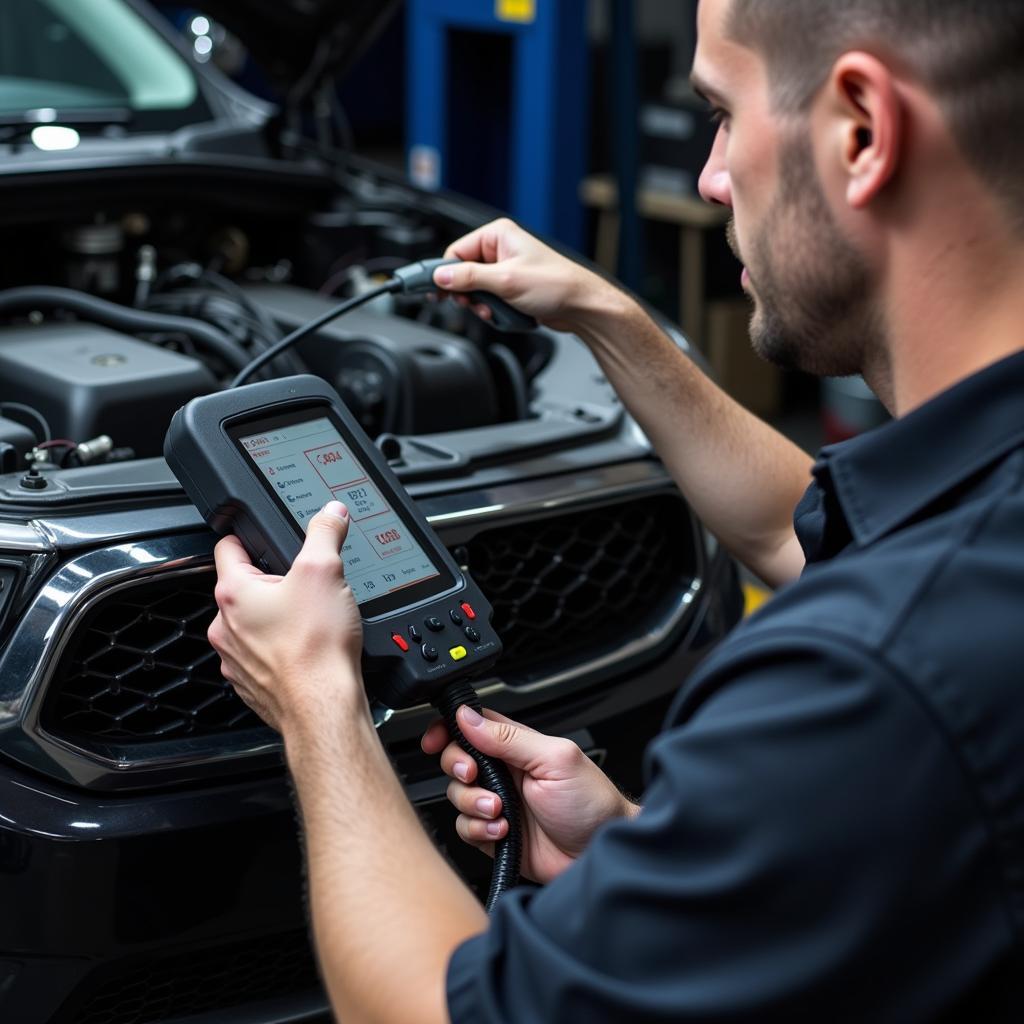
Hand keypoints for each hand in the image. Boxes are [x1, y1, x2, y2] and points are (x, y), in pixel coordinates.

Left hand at [207, 501, 365, 735]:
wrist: (322, 706)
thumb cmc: (316, 647)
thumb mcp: (326, 571)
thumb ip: (325, 533)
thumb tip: (330, 513)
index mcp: (234, 592)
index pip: (228, 546)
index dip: (248, 535)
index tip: (264, 536)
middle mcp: (225, 626)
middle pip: (244, 587)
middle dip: (272, 582)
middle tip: (305, 584)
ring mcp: (236, 658)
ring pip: (252, 624)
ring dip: (275, 618)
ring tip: (310, 619)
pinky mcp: (252, 684)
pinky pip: (262, 656)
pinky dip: (282, 650)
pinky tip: (308, 649)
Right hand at [422, 706, 639, 883]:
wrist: (600, 853)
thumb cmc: (592, 803)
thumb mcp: (554, 759)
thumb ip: (510, 738)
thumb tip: (469, 717)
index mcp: (517, 746)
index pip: (472, 726)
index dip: (449, 729)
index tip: (436, 739)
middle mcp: (504, 772)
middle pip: (456, 760)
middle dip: (457, 768)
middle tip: (475, 776)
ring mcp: (498, 803)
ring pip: (457, 796)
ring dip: (472, 804)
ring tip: (500, 811)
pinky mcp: (495, 835)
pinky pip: (466, 829)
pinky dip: (479, 831)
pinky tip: (502, 832)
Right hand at [434, 218, 625, 333]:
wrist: (581, 307)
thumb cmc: (556, 284)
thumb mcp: (505, 280)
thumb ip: (469, 278)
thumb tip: (441, 277)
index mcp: (498, 235)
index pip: (456, 252)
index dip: (445, 274)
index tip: (434, 290)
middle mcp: (501, 249)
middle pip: (463, 273)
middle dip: (468, 294)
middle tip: (472, 304)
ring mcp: (506, 270)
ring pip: (475, 291)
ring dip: (482, 305)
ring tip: (497, 310)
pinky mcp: (511, 289)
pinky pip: (489, 301)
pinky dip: (494, 311)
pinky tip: (506, 314)